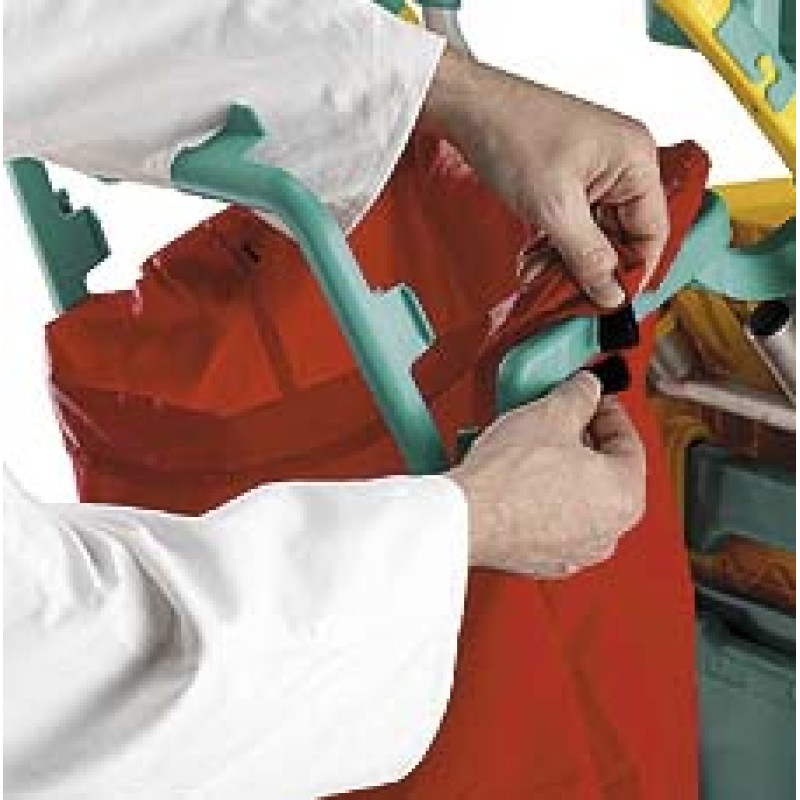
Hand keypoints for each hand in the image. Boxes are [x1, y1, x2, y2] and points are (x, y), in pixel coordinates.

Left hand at [422, 49, 668, 307]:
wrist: (468, 107)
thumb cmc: (512, 133)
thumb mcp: (554, 207)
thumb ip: (587, 256)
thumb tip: (611, 293)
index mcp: (635, 160)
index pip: (653, 232)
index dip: (631, 271)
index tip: (606, 301)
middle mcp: (622, 164)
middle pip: (621, 237)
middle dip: (588, 268)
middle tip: (562, 293)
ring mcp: (594, 171)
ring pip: (593, 236)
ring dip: (564, 261)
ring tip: (535, 274)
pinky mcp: (568, 179)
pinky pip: (572, 224)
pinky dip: (552, 246)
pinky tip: (531, 259)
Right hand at [449, 372, 645, 577]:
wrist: (467, 518)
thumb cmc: (508, 480)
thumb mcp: (550, 414)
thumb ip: (579, 395)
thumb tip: (584, 389)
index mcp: (625, 496)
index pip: (629, 442)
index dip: (608, 411)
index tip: (593, 400)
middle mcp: (609, 532)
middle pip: (606, 474)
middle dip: (585, 441)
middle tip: (564, 418)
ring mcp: (576, 551)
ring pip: (579, 500)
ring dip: (562, 470)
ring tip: (536, 445)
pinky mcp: (544, 559)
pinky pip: (552, 520)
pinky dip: (542, 498)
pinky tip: (520, 477)